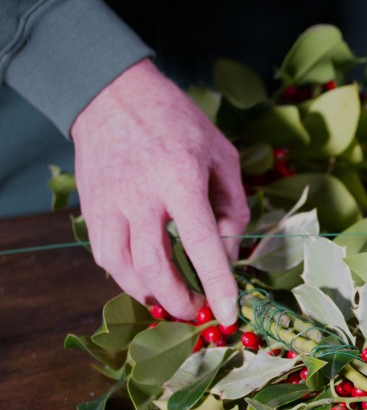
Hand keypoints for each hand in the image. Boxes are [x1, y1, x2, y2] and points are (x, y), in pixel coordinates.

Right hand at [71, 59, 248, 325]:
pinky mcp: (91, 209)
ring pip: (124, 269)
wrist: (113, 95)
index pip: (199, 243)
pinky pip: (106, 256)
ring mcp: (109, 204)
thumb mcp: (222, 156)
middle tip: (198, 311)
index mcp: (179, 178)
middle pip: (156, 268)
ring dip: (151, 294)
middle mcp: (139, 195)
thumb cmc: (178, 123)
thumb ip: (232, 207)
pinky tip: (147, 279)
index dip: (216, 284)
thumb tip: (231, 255)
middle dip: (180, 300)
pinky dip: (127, 277)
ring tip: (173, 300)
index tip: (228, 314)